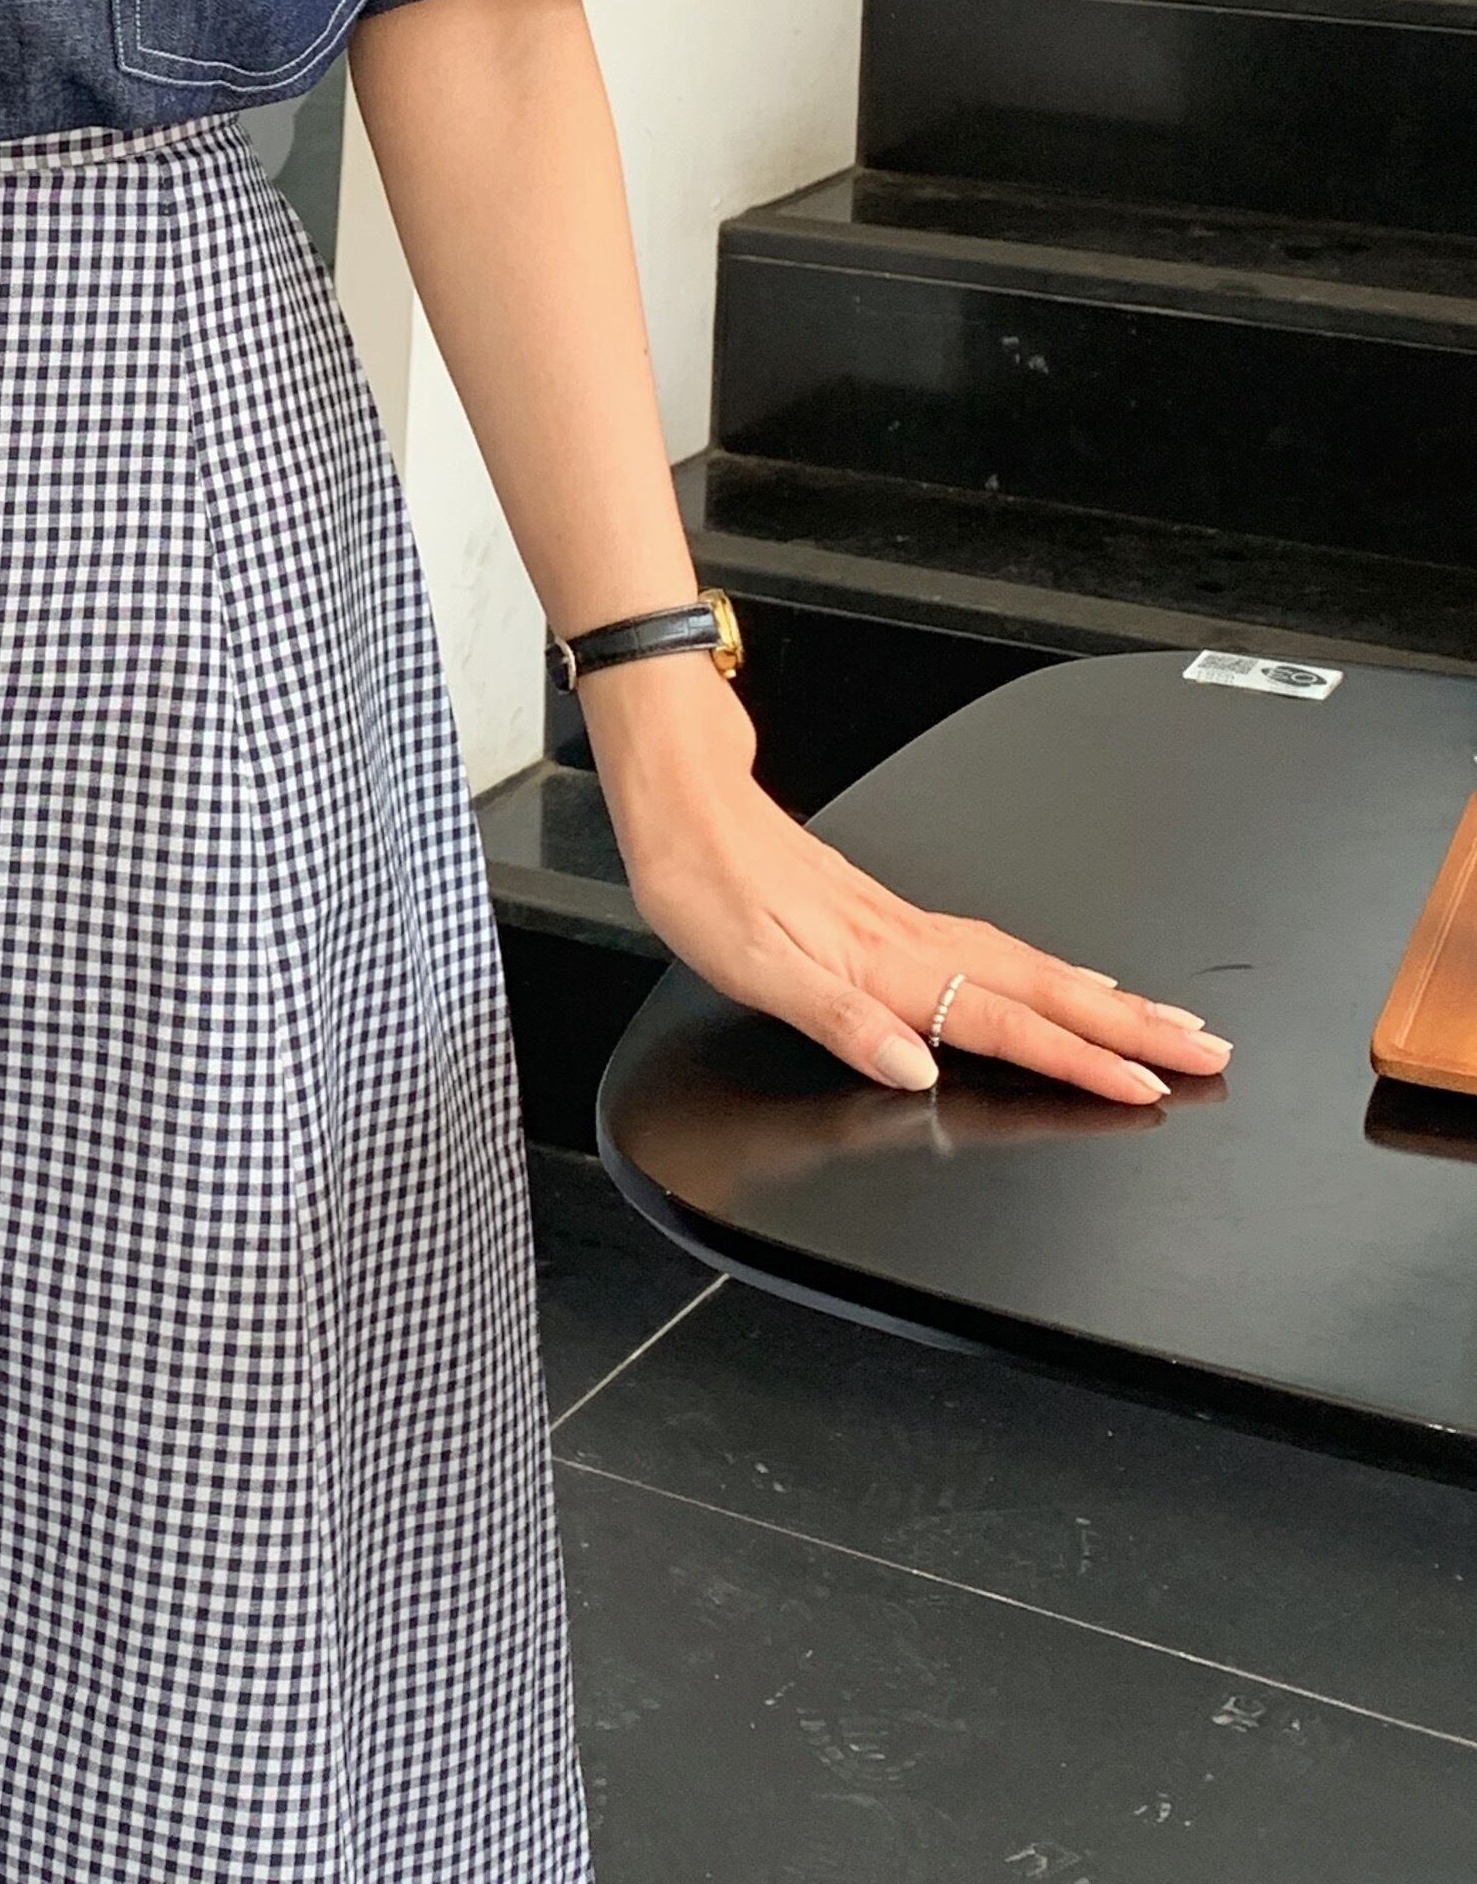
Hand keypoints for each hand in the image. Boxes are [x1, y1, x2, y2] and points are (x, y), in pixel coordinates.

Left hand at [583, 659, 1235, 1104]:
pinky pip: (991, 947)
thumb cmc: (704, 882)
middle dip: (1129, 1026)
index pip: (1004, 1022)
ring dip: (1101, 998)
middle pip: (1042, 988)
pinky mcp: (885, 911)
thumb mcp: (753, 968)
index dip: (1079, 1060)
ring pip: (1027, 964)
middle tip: (1208, 1050)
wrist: (679, 800)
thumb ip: (839, 1021)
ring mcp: (902, 922)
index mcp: (883, 963)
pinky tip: (1060, 978)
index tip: (1149, 1087)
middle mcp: (906, 939)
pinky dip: (1045, 970)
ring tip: (1162, 1022)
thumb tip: (913, 1067)